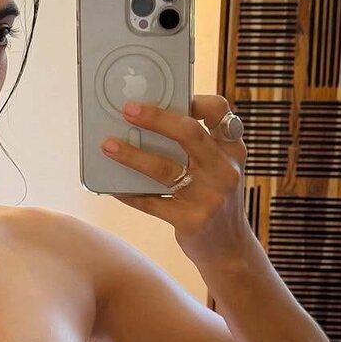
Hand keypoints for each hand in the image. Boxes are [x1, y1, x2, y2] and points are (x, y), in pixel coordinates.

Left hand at [101, 94, 249, 259]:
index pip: (221, 113)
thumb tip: (146, 123)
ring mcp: (210, 197)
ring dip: (132, 155)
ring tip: (108, 146)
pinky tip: (113, 186)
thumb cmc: (214, 199)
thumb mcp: (218, 169)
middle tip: (127, 110)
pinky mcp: (192, 221)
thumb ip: (198, 148)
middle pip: (189, 134)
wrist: (229, 247)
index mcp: (232, 150)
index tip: (171, 94)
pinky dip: (129, 193)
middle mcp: (225, 170)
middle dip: (156, 118)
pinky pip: (152, 203)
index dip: (197, 100)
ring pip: (165, 169)